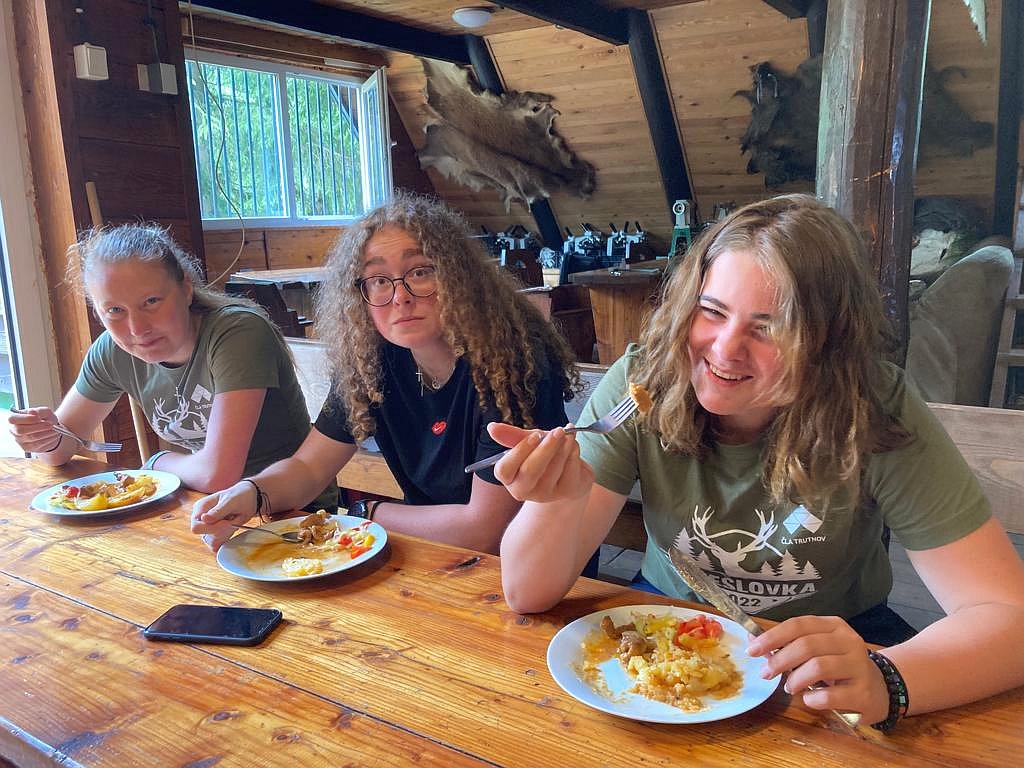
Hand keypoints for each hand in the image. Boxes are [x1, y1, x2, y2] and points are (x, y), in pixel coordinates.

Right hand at [8, 406, 61, 453]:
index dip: (26, 419)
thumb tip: (32, 412)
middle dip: (39, 427)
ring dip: (47, 433)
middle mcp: (14, 430)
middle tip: (50, 425)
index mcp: (15, 419)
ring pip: (32, 438)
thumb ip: (39, 411)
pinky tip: (53, 435)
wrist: (50, 429)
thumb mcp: (44, 412)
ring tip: (55, 430)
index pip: (13, 419)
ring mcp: (19, 440)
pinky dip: (48, 439)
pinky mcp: (27, 448)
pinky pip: (38, 444)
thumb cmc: (45, 419)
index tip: (38, 418)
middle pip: (22, 430)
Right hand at [190, 481, 257, 551]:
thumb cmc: (239, 496)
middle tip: (233, 520)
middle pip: (204, 536)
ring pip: (211, 542)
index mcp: (200, 508)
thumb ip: (218, 511)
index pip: (196, 527)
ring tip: (233, 522)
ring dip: (225, 534)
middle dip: (221, 531)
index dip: (212, 528)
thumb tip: (204, 519)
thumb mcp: (231, 501)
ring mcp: (207, 527)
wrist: (250, 498)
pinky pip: (217, 545)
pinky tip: (232, 528)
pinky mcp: (214, 534)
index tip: (226, 522)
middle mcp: (201, 519)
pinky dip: (226, 539)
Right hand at [487, 422, 592, 503]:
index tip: (535, 435)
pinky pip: (570, 470)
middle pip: (530, 470)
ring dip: (564, 447)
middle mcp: (523, 490)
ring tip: (568, 434)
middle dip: (546, 447)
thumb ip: (511, 436)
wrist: (570, 470)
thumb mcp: (528, 442)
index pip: (504, 469)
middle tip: (558, 430)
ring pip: (553, 468)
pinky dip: (574, 453)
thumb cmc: (544, 455)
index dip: (519, 451)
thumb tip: (491, 427)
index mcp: (508, 477)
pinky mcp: (566, 492)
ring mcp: (545, 494)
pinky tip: (574, 445)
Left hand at [746, 615, 888, 723]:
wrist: (880, 690)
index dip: (773, 636)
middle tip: (766, 673)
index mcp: (834, 626)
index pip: (799, 624)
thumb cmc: (840, 667)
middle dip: (780, 660)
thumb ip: (790, 646)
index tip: (753, 650)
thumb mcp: (818, 650)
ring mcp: (859, 666)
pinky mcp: (863, 692)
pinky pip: (830, 695)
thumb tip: (755, 644)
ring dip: (796, 679)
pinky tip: (810, 700)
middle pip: (807, 645)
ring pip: (818, 667)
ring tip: (789, 688)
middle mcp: (849, 641)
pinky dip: (812, 699)